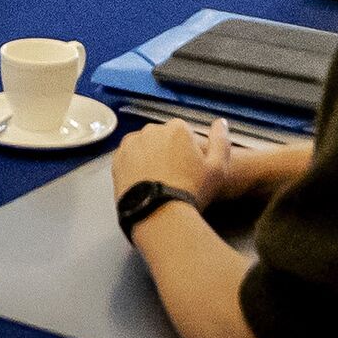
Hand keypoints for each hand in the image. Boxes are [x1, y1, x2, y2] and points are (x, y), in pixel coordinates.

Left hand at [110, 114, 237, 213]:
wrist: (159, 215)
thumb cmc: (192, 191)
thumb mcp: (218, 169)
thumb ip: (221, 141)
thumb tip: (220, 122)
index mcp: (177, 127)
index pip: (183, 134)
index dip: (187, 153)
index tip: (188, 170)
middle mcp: (151, 129)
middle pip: (162, 138)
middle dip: (167, 152)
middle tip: (174, 178)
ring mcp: (131, 143)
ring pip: (144, 147)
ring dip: (149, 157)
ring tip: (157, 181)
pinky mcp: (116, 159)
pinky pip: (128, 158)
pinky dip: (134, 166)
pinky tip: (143, 182)